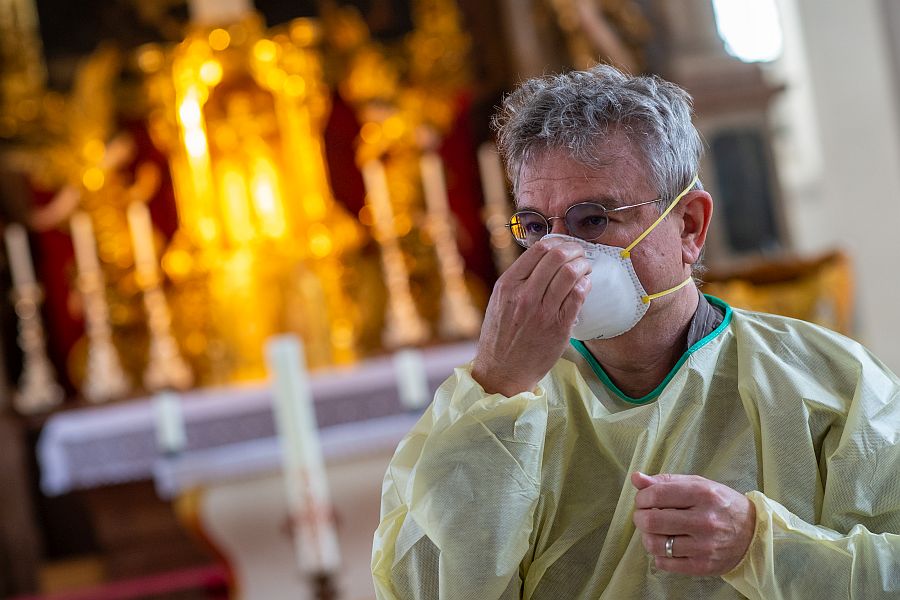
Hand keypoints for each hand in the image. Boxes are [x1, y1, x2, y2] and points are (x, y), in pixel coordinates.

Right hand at [472, 237, 591, 395]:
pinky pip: (578, 296)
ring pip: (570, 273)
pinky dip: (585, 285)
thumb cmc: (502, 336)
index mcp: (507, 285)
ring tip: (585, 268)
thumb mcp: (500, 302)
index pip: (538, 250)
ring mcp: (542, 311)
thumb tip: (543, 257)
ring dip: (583, 266)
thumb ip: (518, 280)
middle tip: (580, 254)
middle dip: (574, 250)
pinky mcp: (558, 326)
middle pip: (557, 257)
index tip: (564, 246)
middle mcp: (524, 295)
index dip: (557, 242)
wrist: (503, 371)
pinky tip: (585, 286)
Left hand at [631, 472, 755, 575]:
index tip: (643, 499)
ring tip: (655, 532)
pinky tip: (666, 547)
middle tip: (645, 516)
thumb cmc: (721, 505)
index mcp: (702, 494)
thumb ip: (665, 481)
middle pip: (652, 521)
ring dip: (647, 537)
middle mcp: (704, 520)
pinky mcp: (702, 566)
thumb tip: (636, 478)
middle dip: (640, 517)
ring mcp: (704, 546)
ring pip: (655, 544)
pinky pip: (664, 563)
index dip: (642, 497)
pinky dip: (658, 555)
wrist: (754, 534)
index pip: (656, 494)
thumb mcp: (698, 484)